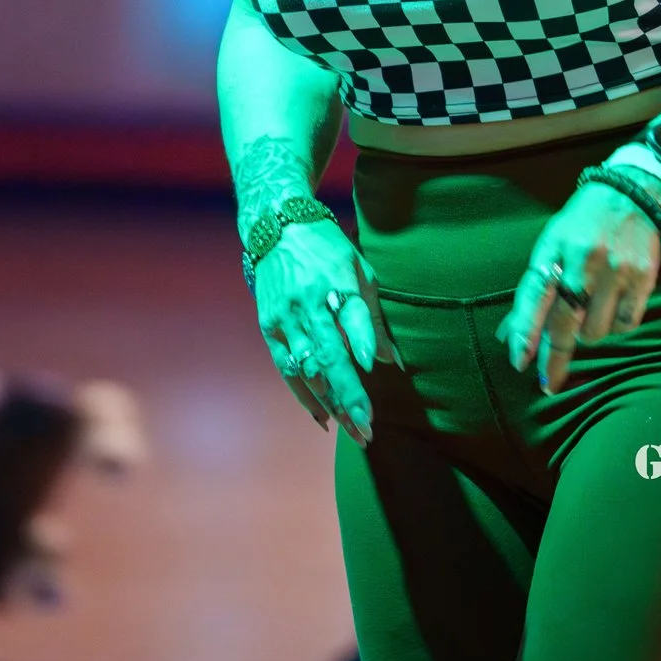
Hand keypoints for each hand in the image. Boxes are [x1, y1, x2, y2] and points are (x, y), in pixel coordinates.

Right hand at [253, 217, 391, 442]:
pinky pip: (287, 370)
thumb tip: (391, 360)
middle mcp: (309, 304)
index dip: (359, 340)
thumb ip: (374, 317)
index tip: (371, 367)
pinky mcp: (270, 328)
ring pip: (308, 370)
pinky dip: (305, 396)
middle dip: (349, 394)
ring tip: (353, 431)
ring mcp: (286, 319)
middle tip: (367, 427)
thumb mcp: (360, 270)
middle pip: (329, 354)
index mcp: (336, 282)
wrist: (277, 229)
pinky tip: (323, 418)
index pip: (350, 315)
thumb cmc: (328, 250)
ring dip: (331, 404)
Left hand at [496, 182, 660, 392]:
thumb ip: (535, 287)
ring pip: (597, 330)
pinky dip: (617, 326)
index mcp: (555, 247)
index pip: (535, 297)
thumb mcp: (552, 243)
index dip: (526, 334)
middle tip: (549, 382)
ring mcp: (616, 269)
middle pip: (565, 323)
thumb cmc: (583, 223)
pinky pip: (626, 324)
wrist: (633, 192)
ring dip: (589, 334)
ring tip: (590, 314)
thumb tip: (510, 335)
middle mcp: (585, 259)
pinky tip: (613, 309)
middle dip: (555, 358)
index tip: (519, 363)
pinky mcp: (643, 277)